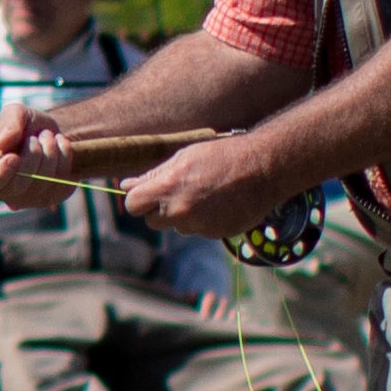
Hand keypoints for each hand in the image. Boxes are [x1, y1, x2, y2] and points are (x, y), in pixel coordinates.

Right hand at [0, 108, 67, 207]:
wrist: (50, 133)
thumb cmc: (24, 125)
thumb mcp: (15, 114)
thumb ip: (8, 124)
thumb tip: (1, 144)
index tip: (13, 157)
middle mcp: (5, 192)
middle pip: (18, 185)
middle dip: (32, 156)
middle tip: (34, 137)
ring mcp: (30, 198)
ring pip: (42, 182)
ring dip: (49, 152)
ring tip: (46, 136)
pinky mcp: (53, 196)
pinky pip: (62, 180)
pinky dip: (64, 156)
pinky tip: (58, 145)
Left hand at [117, 134, 296, 241]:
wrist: (265, 167)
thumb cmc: (222, 155)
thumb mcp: (184, 157)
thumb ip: (153, 175)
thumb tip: (125, 185)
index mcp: (168, 189)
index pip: (133, 205)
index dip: (139, 199)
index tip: (148, 193)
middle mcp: (181, 212)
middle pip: (152, 221)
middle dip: (160, 210)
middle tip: (179, 191)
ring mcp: (200, 226)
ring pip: (178, 227)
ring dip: (184, 215)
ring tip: (206, 193)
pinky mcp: (217, 234)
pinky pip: (200, 231)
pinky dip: (205, 221)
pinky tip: (220, 203)